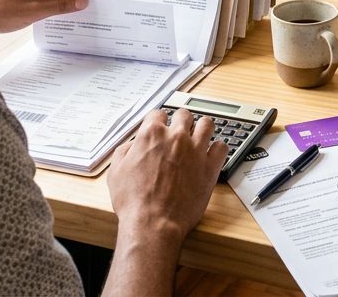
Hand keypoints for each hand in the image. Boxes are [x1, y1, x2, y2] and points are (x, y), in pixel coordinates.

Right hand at [107, 109, 226, 241]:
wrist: (153, 223)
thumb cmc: (134, 202)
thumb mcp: (116, 171)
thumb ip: (125, 150)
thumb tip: (134, 144)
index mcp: (151, 135)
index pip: (158, 114)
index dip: (157, 122)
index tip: (160, 128)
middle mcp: (176, 137)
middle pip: (184, 115)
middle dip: (180, 122)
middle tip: (179, 133)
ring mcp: (195, 150)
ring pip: (207, 124)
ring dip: (202, 129)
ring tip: (199, 138)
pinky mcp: (210, 166)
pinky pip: (222, 147)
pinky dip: (217, 148)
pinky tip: (211, 155)